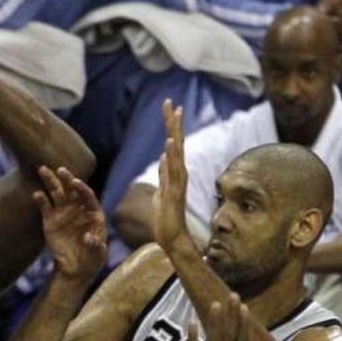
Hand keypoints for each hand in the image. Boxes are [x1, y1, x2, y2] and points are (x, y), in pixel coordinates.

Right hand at [34, 166, 107, 282]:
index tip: (75, 182)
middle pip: (72, 190)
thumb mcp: (97, 256)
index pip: (88, 196)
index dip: (82, 188)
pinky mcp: (50, 220)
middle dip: (66, 179)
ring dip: (50, 181)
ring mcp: (63, 213)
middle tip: (60, 169)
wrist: (74, 270)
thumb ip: (95, 246)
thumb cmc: (91, 261)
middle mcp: (78, 209)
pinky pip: (45, 207)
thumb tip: (89, 237)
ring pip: (56, 193)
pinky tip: (36, 194)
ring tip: (42, 169)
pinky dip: (40, 200)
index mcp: (93, 213)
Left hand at [154, 99, 190, 251]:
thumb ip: (164, 174)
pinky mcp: (175, 192)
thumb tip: (164, 158)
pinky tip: (169, 143)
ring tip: (174, 114)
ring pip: (177, 153)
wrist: (172, 238)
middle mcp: (180, 173)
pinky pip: (173, 171)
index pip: (174, 143)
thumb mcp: (162, 190)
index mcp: (175, 172)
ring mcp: (178, 182)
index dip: (172, 125)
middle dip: (173, 122)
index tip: (170, 106)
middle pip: (177, 142)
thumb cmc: (167, 216)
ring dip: (175, 133)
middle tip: (170, 102)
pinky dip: (172, 156)